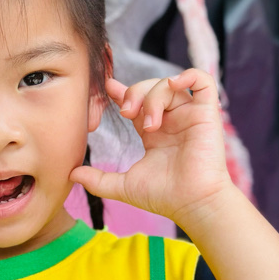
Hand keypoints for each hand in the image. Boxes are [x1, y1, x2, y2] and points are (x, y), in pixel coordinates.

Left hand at [70, 70, 231, 226]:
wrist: (191, 204)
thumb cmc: (163, 197)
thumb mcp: (122, 186)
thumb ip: (97, 179)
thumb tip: (71, 174)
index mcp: (153, 132)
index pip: (137, 102)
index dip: (122, 92)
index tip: (108, 88)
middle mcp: (171, 121)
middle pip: (149, 88)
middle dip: (134, 94)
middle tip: (127, 113)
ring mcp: (189, 116)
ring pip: (169, 85)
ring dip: (153, 97)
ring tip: (149, 124)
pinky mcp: (207, 114)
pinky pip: (203, 81)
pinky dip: (188, 75)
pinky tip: (175, 84)